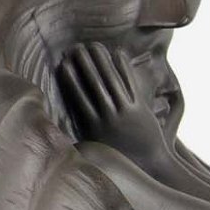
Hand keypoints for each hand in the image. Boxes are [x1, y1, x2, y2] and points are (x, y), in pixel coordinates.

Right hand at [55, 42, 169, 162]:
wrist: (150, 164)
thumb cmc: (121, 157)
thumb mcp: (98, 149)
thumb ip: (84, 134)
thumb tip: (59, 129)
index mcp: (95, 128)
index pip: (79, 98)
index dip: (71, 79)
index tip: (63, 64)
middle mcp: (109, 118)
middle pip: (94, 85)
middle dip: (84, 64)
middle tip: (76, 48)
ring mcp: (125, 112)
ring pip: (111, 81)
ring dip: (102, 60)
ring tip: (94, 45)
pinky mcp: (140, 108)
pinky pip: (130, 83)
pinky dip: (123, 67)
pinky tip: (117, 53)